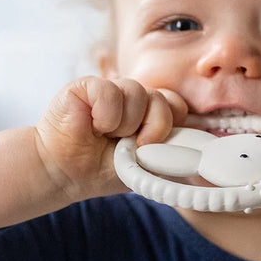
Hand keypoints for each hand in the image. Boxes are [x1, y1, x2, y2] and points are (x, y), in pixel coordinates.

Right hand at [35, 76, 187, 202]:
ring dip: (124, 125)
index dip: (172, 124)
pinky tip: (92, 126)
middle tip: (134, 145)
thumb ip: (168, 154)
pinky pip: (111, 92)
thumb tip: (196, 151)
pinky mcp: (88, 85)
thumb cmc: (102, 169)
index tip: (158, 146)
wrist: (63, 174)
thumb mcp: (143, 167)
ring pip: (139, 93)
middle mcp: (134, 99)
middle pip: (163, 99)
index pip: (177, 106)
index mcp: (149, 114)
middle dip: (153, 127)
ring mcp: (113, 89)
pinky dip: (104, 117)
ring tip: (106, 136)